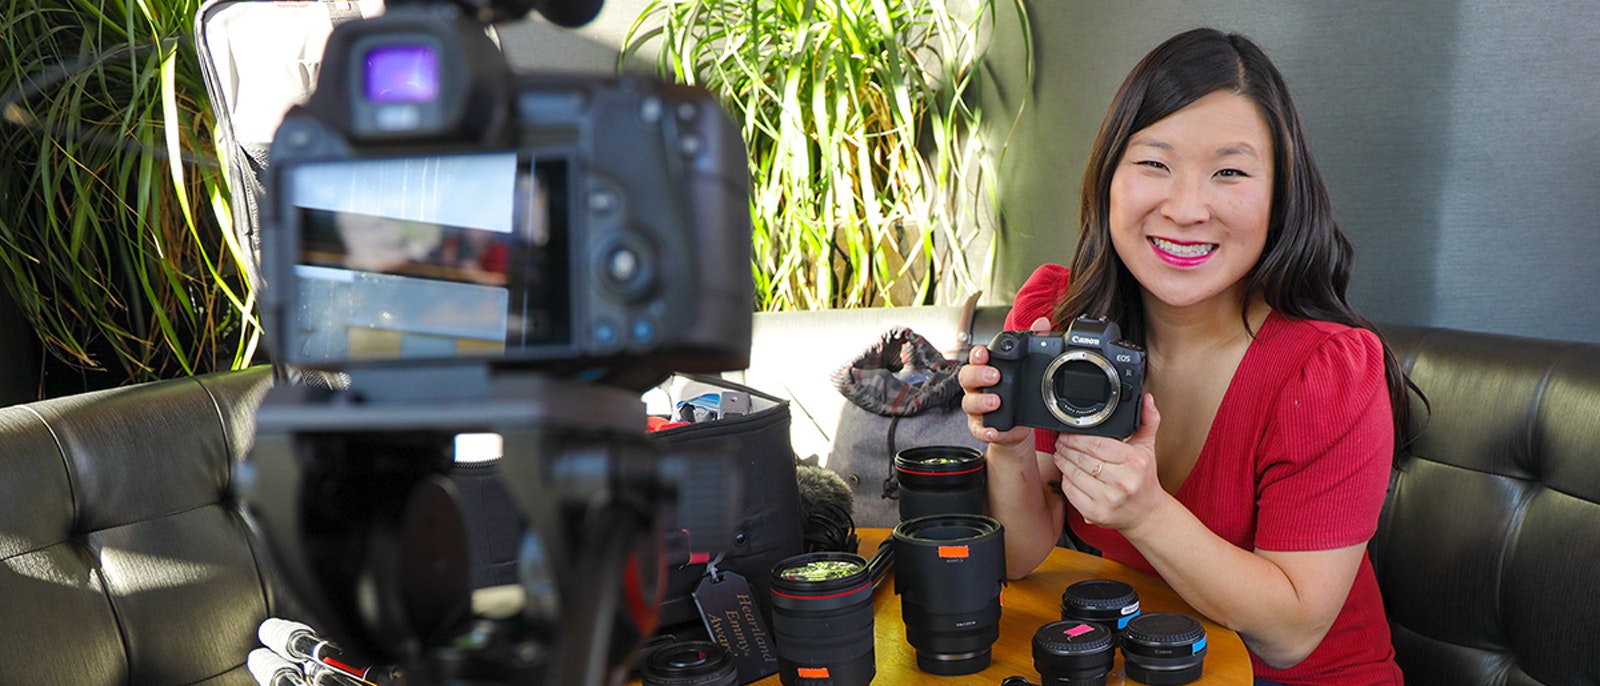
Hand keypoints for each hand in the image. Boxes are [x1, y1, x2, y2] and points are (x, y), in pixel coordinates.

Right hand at [960, 317, 1050, 447]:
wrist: (1017, 425)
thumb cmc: (1017, 392)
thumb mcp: (1026, 367)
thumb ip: (1033, 341)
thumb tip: (1042, 322)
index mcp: (986, 369)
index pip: (976, 358)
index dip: (977, 354)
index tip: (984, 353)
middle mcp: (977, 388)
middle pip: (966, 377)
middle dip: (978, 375)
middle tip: (994, 375)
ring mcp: (977, 408)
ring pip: (969, 403)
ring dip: (981, 401)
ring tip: (996, 400)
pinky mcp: (983, 427)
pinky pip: (978, 429)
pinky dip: (984, 430)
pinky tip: (993, 430)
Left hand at [1054, 393, 1168, 531]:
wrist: (1146, 514)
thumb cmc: (1144, 480)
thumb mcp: (1147, 448)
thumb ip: (1147, 421)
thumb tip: (1147, 399)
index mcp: (1134, 463)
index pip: (1097, 444)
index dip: (1077, 437)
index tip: (1067, 432)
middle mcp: (1122, 482)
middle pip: (1082, 459)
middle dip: (1066, 448)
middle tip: (1060, 441)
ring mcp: (1108, 500)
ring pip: (1074, 475)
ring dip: (1062, 462)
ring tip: (1060, 454)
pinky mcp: (1096, 514)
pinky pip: (1071, 493)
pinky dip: (1066, 481)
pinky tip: (1066, 473)